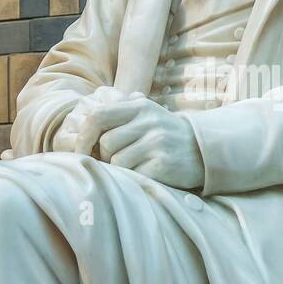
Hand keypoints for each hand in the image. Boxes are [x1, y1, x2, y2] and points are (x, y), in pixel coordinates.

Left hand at [56, 91, 204, 189]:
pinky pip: (132, 174)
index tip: (80, 149)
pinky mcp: (163, 163)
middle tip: (116, 160)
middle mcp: (148, 121)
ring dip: (120, 168)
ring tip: (136, 165)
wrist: (202, 150)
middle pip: (105, 143)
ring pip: (117, 161)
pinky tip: (147, 172)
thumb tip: (84, 119)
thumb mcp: (146, 113)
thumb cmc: (165, 134)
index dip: (83, 135)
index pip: (98, 116)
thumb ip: (119, 110)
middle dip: (105, 156)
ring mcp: (157, 142)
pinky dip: (134, 177)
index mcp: (139, 106)